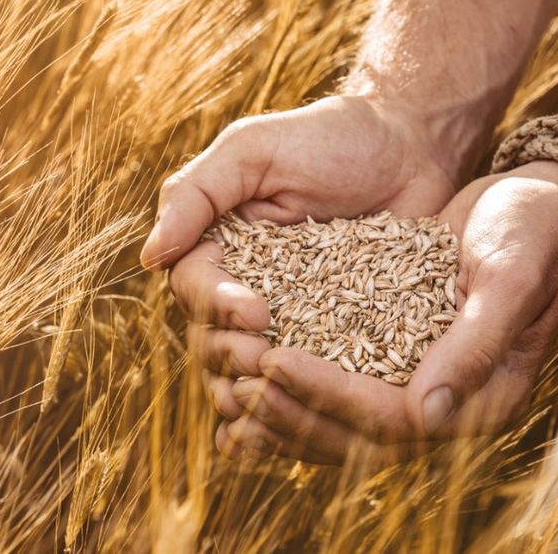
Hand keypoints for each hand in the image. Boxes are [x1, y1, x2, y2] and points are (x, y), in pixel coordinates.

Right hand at [139, 95, 469, 446]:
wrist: (409, 142)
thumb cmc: (326, 136)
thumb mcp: (252, 150)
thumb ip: (195, 195)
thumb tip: (148, 257)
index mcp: (217, 245)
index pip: (196, 290)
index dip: (218, 310)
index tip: (258, 312)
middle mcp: (247, 283)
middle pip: (217, 338)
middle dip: (236, 355)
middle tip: (269, 360)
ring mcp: (293, 312)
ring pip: (255, 367)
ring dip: (260, 389)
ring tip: (282, 398)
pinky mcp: (339, 332)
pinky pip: (311, 371)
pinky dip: (303, 398)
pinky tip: (310, 422)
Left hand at [221, 161, 557, 462]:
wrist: (537, 204)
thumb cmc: (531, 230)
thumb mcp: (509, 276)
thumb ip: (474, 344)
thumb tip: (426, 414)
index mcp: (484, 396)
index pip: (391, 419)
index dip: (329, 395)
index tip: (275, 362)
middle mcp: (448, 403)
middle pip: (357, 435)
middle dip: (294, 412)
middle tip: (237, 384)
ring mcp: (420, 385)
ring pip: (341, 424)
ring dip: (285, 413)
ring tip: (229, 391)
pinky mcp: (396, 359)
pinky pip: (339, 391)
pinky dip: (294, 392)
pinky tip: (248, 379)